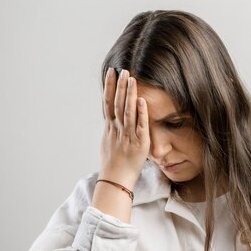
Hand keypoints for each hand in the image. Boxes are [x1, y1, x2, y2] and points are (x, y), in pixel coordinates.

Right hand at [98, 68, 149, 189]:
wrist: (115, 180)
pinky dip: (141, 113)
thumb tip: (110, 119)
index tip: (111, 72)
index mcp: (109, 128)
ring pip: (127, 111)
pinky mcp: (139, 143)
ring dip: (129, 94)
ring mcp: (127, 136)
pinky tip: (142, 100)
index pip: (108, 102)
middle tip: (123, 70)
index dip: (109, 86)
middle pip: (117, 103)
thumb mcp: (108, 142)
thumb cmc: (113, 164)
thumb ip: (111, 129)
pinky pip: (140, 126)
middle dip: (120, 85)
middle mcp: (117, 129)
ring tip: (132, 79)